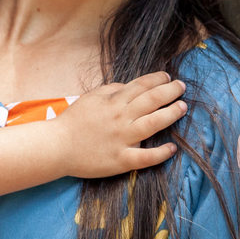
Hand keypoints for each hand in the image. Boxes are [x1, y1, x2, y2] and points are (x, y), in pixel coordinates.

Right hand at [55, 71, 185, 177]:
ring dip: (171, 114)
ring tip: (183, 108)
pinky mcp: (121, 160)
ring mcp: (122, 139)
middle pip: (152, 100)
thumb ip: (111, 90)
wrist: (56, 146)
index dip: (157, 79)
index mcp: (113, 101)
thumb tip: (129, 86)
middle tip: (182, 88)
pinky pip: (145, 157)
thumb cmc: (73, 121)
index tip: (168, 78)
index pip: (141, 85)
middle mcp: (120, 117)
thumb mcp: (90, 97)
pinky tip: (172, 148)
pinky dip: (161, 153)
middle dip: (170, 91)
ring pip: (153, 124)